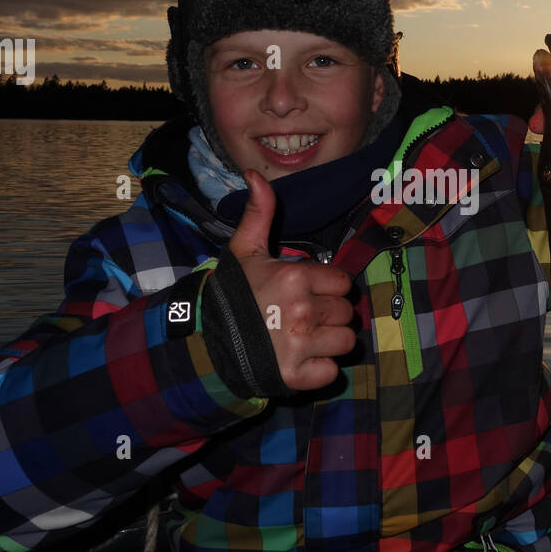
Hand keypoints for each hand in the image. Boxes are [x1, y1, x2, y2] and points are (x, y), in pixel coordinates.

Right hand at [226, 170, 355, 389]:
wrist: (205, 341)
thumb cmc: (231, 293)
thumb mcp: (244, 250)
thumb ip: (259, 213)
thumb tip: (255, 175)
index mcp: (296, 277)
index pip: (343, 283)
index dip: (329, 288)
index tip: (308, 292)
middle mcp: (303, 310)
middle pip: (345, 312)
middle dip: (330, 314)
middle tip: (303, 316)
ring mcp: (301, 345)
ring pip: (345, 342)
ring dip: (330, 341)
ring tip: (306, 338)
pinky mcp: (296, 376)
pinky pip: (331, 372)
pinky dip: (320, 370)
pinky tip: (301, 360)